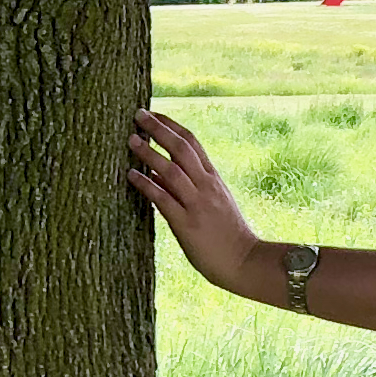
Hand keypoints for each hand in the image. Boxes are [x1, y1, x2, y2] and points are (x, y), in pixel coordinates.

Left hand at [127, 109, 264, 298]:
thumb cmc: (227, 235)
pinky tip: (131, 175)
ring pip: (171, 170)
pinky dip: (146, 185)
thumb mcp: (213, 203)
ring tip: (130, 139)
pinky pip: (163, 199)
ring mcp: (197, 204)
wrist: (245, 262)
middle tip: (138, 114)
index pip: (192, 143)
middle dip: (159, 129)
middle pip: (181, 148)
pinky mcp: (187, 224)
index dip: (171, 126)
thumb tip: (156, 174)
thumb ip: (189, 187)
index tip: (153, 114)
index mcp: (214, 179)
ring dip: (149, 152)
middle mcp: (206, 186)